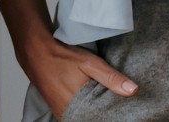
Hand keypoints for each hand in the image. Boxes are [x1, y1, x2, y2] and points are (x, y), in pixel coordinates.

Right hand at [23, 33, 137, 117]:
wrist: (36, 53)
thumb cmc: (62, 57)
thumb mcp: (90, 63)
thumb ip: (111, 78)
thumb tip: (133, 90)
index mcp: (79, 106)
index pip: (102, 118)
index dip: (113, 113)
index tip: (125, 110)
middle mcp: (68, 114)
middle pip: (93, 118)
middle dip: (104, 112)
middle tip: (114, 103)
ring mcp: (62, 113)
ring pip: (84, 117)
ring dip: (94, 111)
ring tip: (104, 101)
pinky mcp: (58, 110)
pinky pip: (75, 115)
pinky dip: (85, 110)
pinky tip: (91, 101)